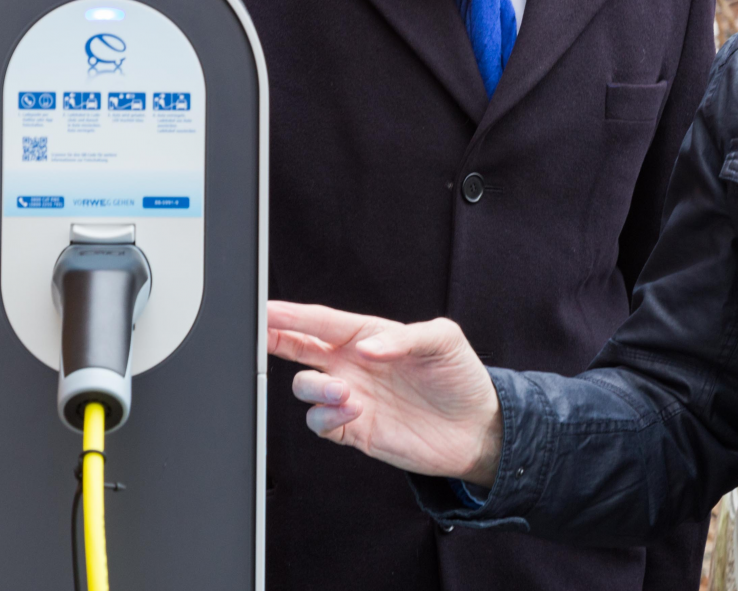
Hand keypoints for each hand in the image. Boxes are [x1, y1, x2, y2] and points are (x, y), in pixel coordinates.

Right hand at [267, 300, 503, 486]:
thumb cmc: (460, 376)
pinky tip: (351, 411)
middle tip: (261, 334)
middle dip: (275, 338)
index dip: (291, 314)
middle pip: (299, 347)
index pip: (321, 320)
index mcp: (369, 335)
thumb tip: (367, 347)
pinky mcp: (354, 429)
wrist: (476, 427)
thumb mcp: (443, 340)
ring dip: (315, 386)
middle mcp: (353, 364)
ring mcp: (351, 396)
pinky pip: (320, 422)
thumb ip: (405, 338)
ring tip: (345, 390)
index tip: (265, 309)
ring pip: (305, 386)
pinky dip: (326, 416)